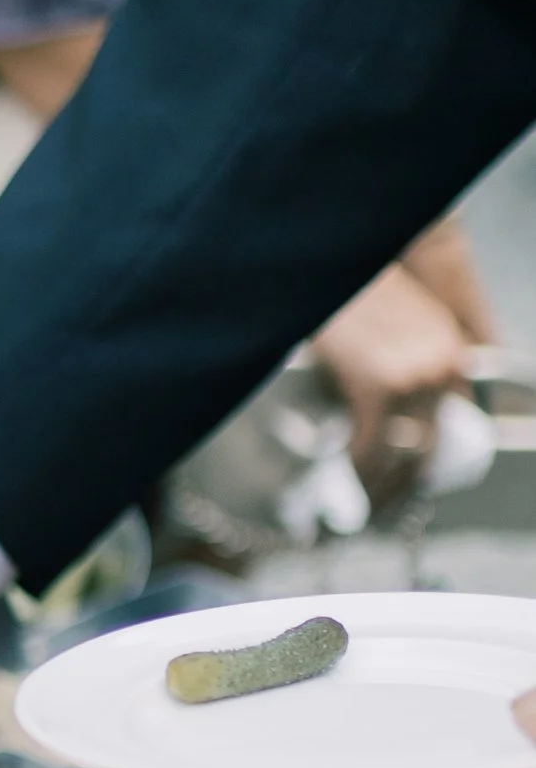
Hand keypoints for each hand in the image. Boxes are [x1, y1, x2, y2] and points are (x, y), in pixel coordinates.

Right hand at [309, 262, 471, 500]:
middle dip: (398, 487)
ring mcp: (414, 376)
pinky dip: (354, 471)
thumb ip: (392, 368)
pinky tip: (337, 480)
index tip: (396, 487)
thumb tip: (370, 422)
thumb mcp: (385, 330)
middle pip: (427, 449)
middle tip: (371, 507)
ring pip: (401, 456)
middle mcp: (442, 365)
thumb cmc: (340, 294)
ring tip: (352, 504)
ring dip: (375, 487)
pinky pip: (370, 446)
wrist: (317, 260)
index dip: (419, 466)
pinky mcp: (380, 385)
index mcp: (450, 352)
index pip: (446, 428)